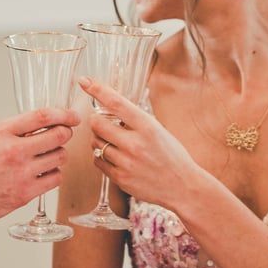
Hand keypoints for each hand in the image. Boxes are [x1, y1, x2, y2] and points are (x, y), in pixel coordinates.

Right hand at [0, 107, 79, 225]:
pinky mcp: (26, 193)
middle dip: (65, 133)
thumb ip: (16, 128)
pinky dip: (54, 174)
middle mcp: (13, 150)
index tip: (72, 116)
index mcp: (2, 132)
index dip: (63, 114)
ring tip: (47, 155)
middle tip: (63, 134)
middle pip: (58, 135)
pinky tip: (44, 172)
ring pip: (60, 156)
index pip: (42, 116)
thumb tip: (46, 122)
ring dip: (58, 154)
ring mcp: (22, 173)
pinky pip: (56, 178)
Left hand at [78, 76, 195, 211]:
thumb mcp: (159, 130)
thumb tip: (110, 105)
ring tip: (114, 142)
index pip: (116, 103)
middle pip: (97, 124)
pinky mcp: (120, 178)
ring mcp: (126, 162)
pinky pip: (98, 161)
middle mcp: (135, 144)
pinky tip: (115, 157)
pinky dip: (102, 157)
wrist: (182, 186)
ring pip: (95, 143)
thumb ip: (135, 119)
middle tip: (104, 123)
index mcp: (147, 127)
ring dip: (99, 139)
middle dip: (96, 121)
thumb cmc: (172, 155)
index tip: (85, 81)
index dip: (97, 90)